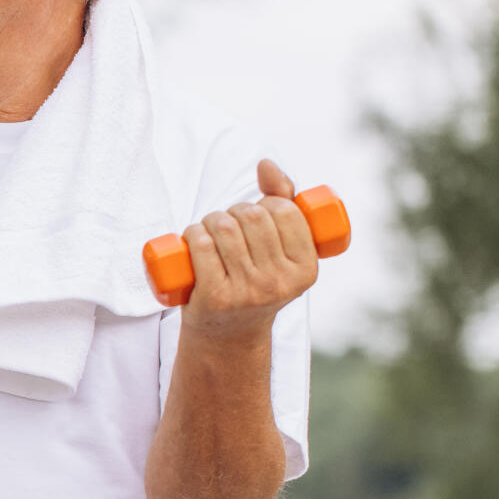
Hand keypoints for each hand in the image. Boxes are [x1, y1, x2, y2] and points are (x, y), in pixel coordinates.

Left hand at [180, 160, 317, 343]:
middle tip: (226, 225)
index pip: (285, 211)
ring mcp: (247, 292)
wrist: (226, 334)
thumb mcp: (280, 250)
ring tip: (207, 232)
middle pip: (252, 216)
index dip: (266, 203)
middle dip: (234, 210)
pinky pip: (202, 246)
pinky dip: (192, 234)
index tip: (256, 215)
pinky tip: (193, 240)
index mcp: (306, 269)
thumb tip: (265, 164)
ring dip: (209, 220)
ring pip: (224, 228)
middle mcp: (279, 283)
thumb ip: (284, 202)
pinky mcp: (215, 298)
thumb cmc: (254, 280)